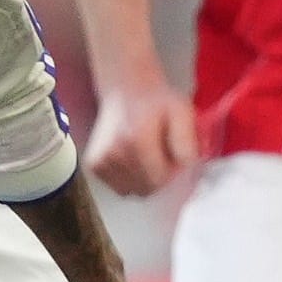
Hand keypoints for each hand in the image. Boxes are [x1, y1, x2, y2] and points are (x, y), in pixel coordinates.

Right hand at [84, 78, 197, 197]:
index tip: (172, 154)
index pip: (160, 179)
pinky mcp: (94, 165)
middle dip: (159, 177)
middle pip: (146, 189)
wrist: (125, 90)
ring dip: (144, 179)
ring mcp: (101, 161)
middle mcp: (114, 153)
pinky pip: (120, 188)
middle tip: (160, 154)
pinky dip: (129, 179)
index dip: (171, 171)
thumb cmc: (157, 102)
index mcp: (136, 140)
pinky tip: (132, 158)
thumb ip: (187, 141)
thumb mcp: (182, 112)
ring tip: (146, 155)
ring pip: (133, 191)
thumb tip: (184, 167)